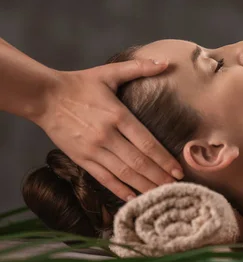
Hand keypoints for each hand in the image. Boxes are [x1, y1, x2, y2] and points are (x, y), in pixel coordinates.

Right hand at [34, 59, 183, 201]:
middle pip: (138, 163)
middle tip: (177, 187)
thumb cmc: (81, 84)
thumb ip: (139, 67)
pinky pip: (104, 178)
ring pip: (123, 174)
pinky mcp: (81, 159)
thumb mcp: (109, 72)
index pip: (146, 143)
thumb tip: (166, 62)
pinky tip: (134, 198)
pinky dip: (119, 190)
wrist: (44, 96)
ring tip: (161, 195)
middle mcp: (106, 136)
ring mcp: (93, 150)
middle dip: (159, 177)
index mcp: (117, 116)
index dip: (164, 159)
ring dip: (144, 186)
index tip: (178, 170)